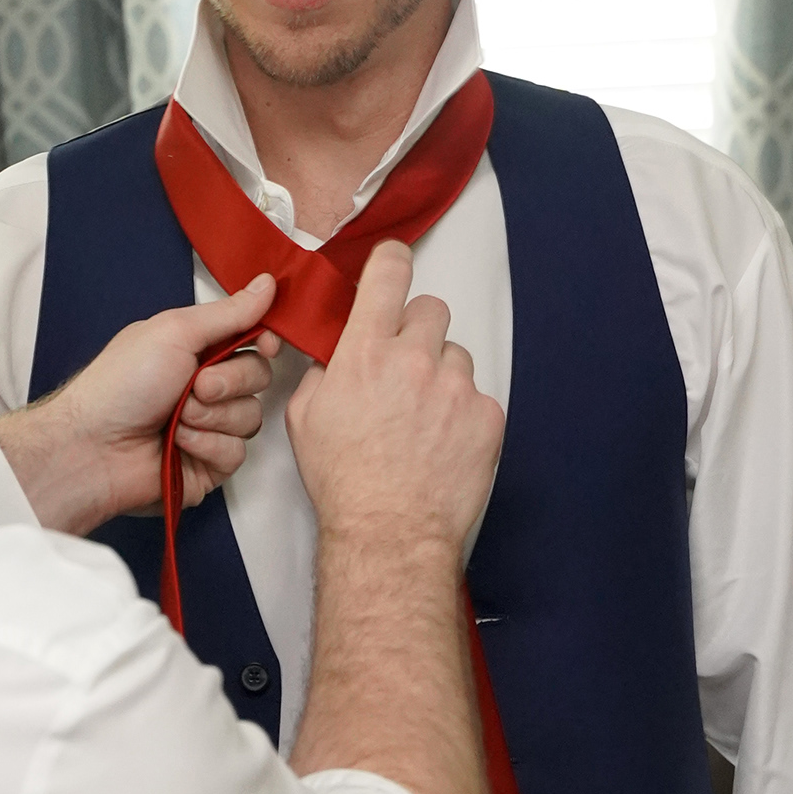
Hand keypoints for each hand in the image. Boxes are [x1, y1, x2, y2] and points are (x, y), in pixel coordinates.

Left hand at [0, 276, 279, 535]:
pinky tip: (178, 444)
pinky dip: (207, 445)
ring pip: (250, 417)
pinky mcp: (209, 464)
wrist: (93, 445)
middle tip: (195, 386)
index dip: (264, 341)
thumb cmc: (121, 384)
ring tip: (176, 418)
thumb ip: (228, 313)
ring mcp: (210, 427)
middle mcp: (207, 387)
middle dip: (230, 381)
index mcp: (197, 350)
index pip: (252, 340)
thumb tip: (267, 283)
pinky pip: (236, 453)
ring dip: (213, 416)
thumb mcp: (175, 332)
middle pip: (258, 377)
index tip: (264, 344)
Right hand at [287, 242, 503, 559]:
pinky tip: (442, 444)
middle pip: (431, 310)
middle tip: (405, 367)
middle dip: (418, 331)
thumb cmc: (344, 482)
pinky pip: (477, 397)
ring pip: (456, 356)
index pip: (388, 274)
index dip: (391, 261)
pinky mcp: (487, 415)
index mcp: (365, 352)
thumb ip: (322, 372)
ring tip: (422, 420)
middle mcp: (415, 360)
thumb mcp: (305, 418)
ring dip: (441, 376)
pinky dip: (462, 415)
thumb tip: (334, 354)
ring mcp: (457, 387)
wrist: (389, 532)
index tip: (393, 264)